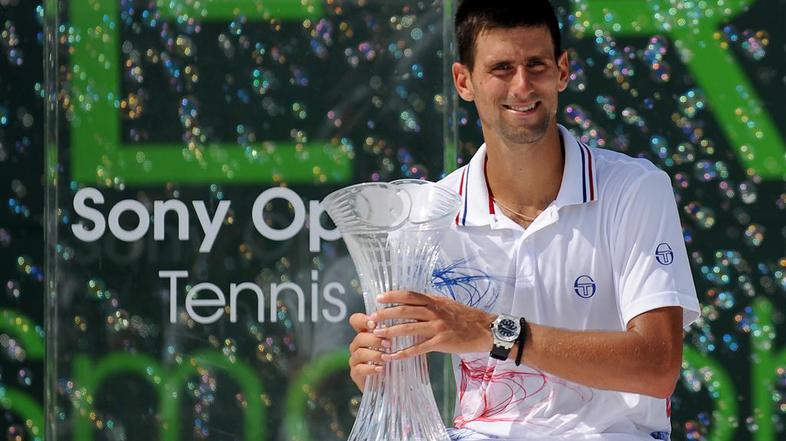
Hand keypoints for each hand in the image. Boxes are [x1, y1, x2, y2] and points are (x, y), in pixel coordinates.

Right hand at [348, 312, 390, 391]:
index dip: (362, 320)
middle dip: (374, 340)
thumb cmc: (394, 361)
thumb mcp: (396, 346)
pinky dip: (370, 369)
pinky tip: (381, 369)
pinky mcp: (355, 374)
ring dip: (375, 355)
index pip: (356, 321)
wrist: (392, 384)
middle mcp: (357, 345)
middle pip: (359, 337)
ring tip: (387, 358)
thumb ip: (393, 335)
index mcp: (365, 334)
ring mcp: (355, 360)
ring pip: (359, 353)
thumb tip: (400, 324)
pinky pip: (359, 369)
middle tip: (389, 344)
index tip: (374, 324)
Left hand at [369, 290, 495, 360]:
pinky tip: (392, 356)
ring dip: (390, 332)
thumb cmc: (464, 316)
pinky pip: (418, 348)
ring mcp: (437, 327)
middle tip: (371, 318)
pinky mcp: (440, 342)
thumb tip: (412, 301)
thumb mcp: (446, 304)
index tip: (379, 298)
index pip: (410, 295)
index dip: (393, 296)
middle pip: (405, 310)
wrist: (484, 329)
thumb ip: (430, 303)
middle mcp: (434, 312)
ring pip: (408, 328)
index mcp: (434, 301)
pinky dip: (403, 353)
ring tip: (376, 335)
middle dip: (385, 314)